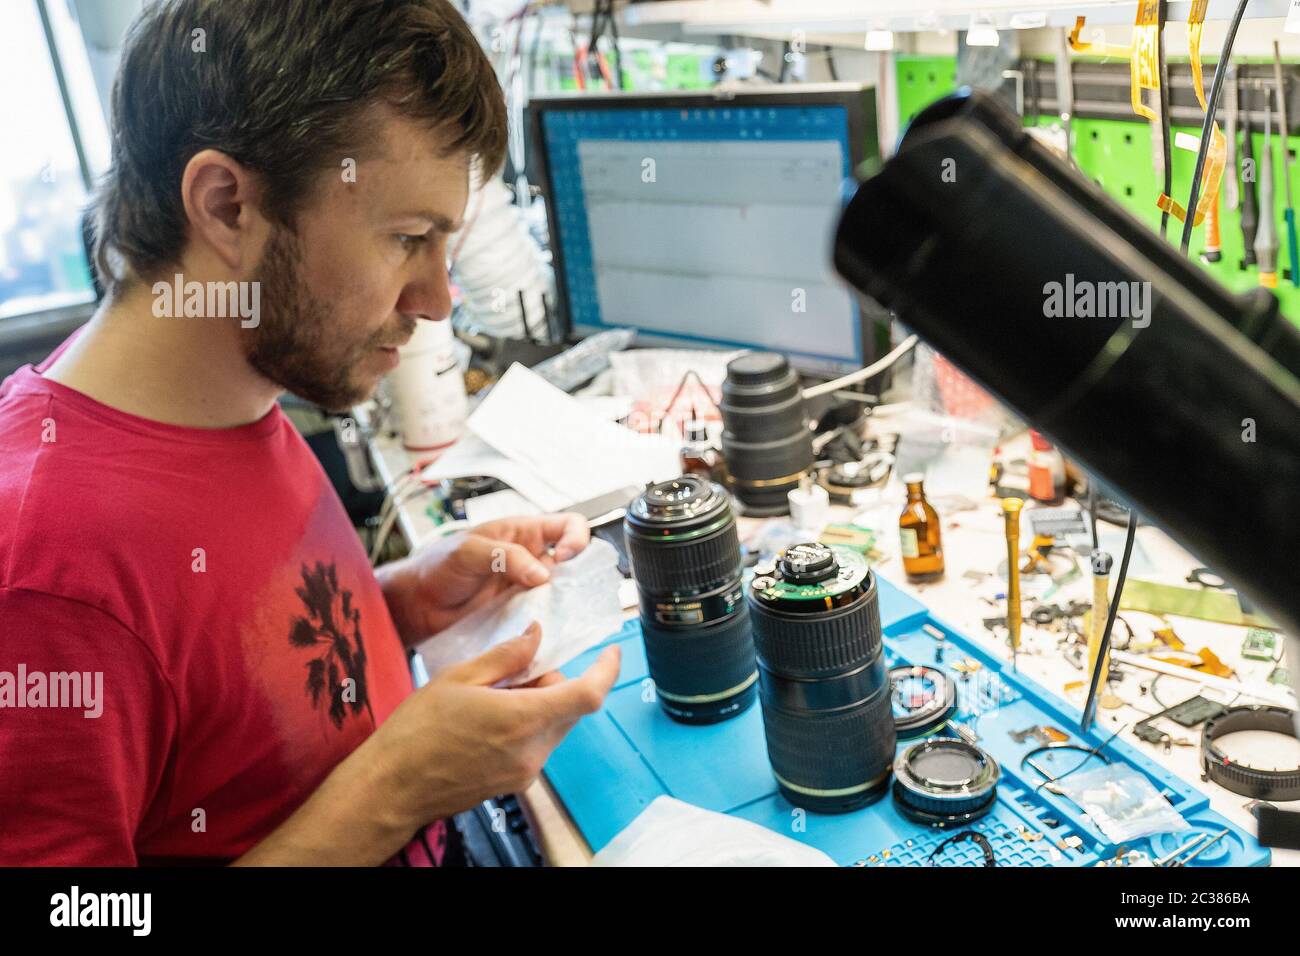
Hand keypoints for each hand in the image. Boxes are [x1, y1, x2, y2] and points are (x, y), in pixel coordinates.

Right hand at [362, 623, 620, 830]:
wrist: (392, 787)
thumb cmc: (416, 733)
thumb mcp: (459, 678)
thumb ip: (506, 656)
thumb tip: (536, 636)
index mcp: (524, 719)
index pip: (588, 694)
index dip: (607, 670)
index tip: (613, 652)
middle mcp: (533, 750)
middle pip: (569, 707)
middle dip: (554, 681)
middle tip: (517, 667)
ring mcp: (525, 771)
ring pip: (553, 725)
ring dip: (538, 703)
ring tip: (494, 695)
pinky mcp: (515, 783)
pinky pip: (536, 744)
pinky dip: (526, 724)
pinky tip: (489, 719)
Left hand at [379, 513, 589, 644]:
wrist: (415, 605)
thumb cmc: (436, 567)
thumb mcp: (468, 551)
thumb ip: (506, 556)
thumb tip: (542, 573)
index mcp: (523, 533)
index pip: (568, 525)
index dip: (576, 538)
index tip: (565, 557)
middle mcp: (531, 560)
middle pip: (574, 562)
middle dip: (579, 576)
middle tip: (567, 593)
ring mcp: (527, 590)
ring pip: (563, 594)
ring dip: (566, 604)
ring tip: (558, 615)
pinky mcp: (520, 615)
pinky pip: (546, 618)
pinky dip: (551, 624)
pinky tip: (544, 631)